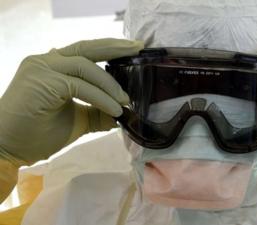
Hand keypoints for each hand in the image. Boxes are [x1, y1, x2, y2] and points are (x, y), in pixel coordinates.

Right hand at [0, 38, 142, 164]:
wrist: (8, 149)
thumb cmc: (37, 134)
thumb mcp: (77, 120)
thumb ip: (98, 112)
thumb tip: (123, 112)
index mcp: (54, 66)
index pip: (87, 52)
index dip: (111, 49)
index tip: (134, 49)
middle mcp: (47, 61)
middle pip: (87, 47)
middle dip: (116, 48)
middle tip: (139, 47)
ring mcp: (42, 68)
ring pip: (86, 66)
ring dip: (110, 84)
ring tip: (126, 101)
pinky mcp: (43, 81)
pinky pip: (80, 86)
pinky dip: (101, 97)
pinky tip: (114, 109)